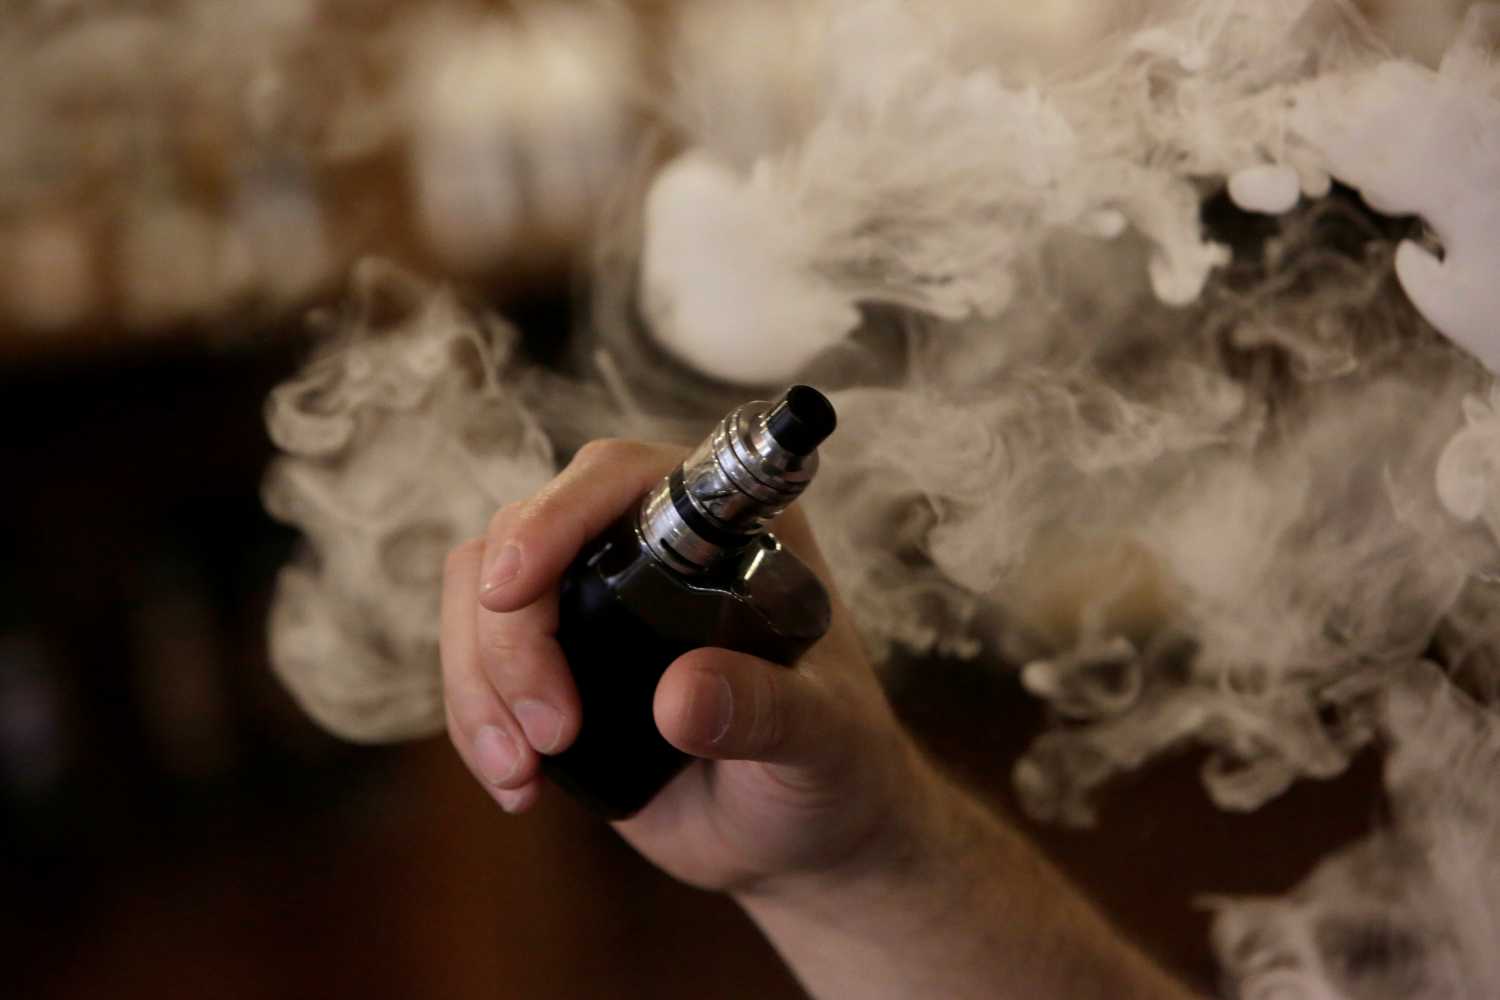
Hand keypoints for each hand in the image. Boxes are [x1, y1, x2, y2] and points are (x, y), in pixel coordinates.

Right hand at [439, 438, 930, 894]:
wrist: (802, 831)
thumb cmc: (834, 764)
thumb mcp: (820, 740)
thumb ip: (765, 710)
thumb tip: (679, 697)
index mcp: (728, 529)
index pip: (619, 476)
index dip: (556, 515)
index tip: (515, 589)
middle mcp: (649, 545)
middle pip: (523, 534)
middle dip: (510, 636)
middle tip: (551, 732)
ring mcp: (593, 601)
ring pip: (478, 592)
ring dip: (479, 684)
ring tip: (524, 772)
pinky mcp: (556, 661)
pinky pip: (475, 657)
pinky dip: (475, 720)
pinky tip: (520, 787)